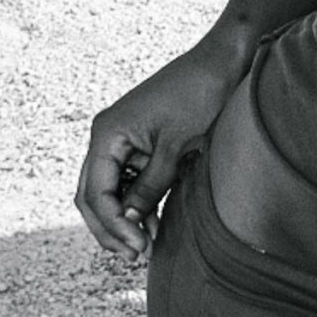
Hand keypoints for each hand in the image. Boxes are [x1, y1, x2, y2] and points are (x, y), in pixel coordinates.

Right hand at [75, 41, 244, 257]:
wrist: (221, 62)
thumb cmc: (198, 95)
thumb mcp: (175, 148)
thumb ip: (150, 187)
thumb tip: (129, 224)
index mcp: (106, 134)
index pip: (95, 193)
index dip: (112, 225)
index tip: (136, 247)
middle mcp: (106, 137)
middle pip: (94, 195)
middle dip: (110, 227)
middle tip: (134, 254)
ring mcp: (122, 140)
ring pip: (110, 191)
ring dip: (124, 219)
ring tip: (146, 244)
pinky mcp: (140, 143)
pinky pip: (130, 180)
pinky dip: (138, 202)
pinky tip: (154, 223)